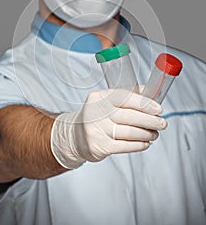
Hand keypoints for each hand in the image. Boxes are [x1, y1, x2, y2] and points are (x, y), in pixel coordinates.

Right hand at [51, 88, 166, 168]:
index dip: (144, 103)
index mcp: (99, 97)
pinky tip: (145, 143)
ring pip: (130, 132)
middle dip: (150, 121)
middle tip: (162, 123)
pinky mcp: (99, 146)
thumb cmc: (97, 117)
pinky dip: (139, 144)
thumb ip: (127, 95)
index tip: (158, 109)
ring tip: (154, 134)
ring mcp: (96, 130)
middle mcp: (96, 112)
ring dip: (147, 134)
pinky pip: (125, 146)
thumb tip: (151, 92)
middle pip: (130, 116)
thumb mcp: (106, 102)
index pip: (125, 97)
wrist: (76, 137)